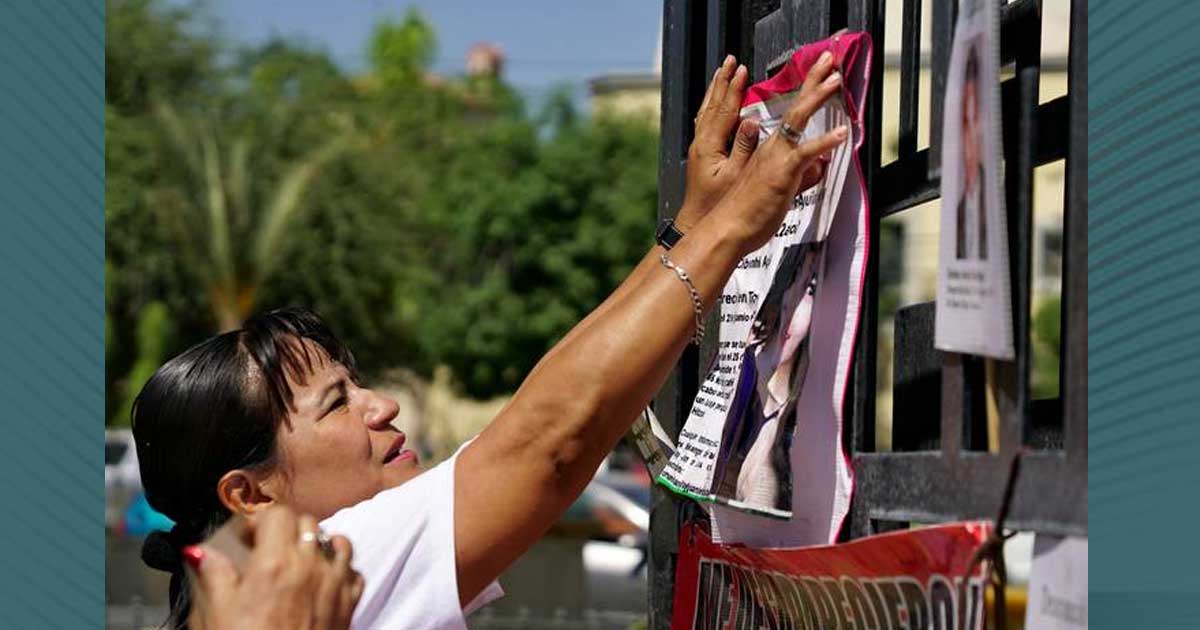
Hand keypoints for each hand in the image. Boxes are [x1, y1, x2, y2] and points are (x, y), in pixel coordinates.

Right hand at [186, 506, 363, 629]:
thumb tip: (201, 552)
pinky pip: (354, 571)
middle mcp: (310, 566)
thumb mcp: (217, 613)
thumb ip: (214, 575)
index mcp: (275, 562)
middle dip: (287, 528)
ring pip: (338, 541)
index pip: (278, 513)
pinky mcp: (350, 603)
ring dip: (320, 543)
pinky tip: (323, 580)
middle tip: (268, 548)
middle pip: (307, 522)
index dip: (261, 520)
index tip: (248, 537)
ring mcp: (335, 583)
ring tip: (300, 560)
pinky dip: (342, 568)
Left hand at [678, 55, 757, 231]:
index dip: (734, 88)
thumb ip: (744, 148)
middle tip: (730, 61)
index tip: (742, 69)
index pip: (724, 108)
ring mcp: (698, 148)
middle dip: (722, 81)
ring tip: (722, 74)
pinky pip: (706, 122)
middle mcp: (700, 143)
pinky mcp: (700, 156)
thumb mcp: (735, 177)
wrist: (697, 223)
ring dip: (716, 91)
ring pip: (706, 111)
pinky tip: (716, 105)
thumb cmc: (717, 206)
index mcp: (709, 145)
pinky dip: (713, 107)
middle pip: (712, 104)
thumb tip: (751, 122)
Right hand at [707, 51, 846, 254]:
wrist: (727, 229)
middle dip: (813, 79)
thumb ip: (804, 175)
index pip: (792, 112)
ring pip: (797, 119)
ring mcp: (776, 157)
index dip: (807, 90)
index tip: (821, 73)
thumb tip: (822, 164)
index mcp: (770, 149)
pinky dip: (825, 141)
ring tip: (835, 78)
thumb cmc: (748, 214)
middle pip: (795, 105)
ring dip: (817, 96)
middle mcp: (772, 147)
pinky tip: (842, 132)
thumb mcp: (782, 191)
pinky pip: (805, 152)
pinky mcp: (782, 173)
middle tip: (828, 58)